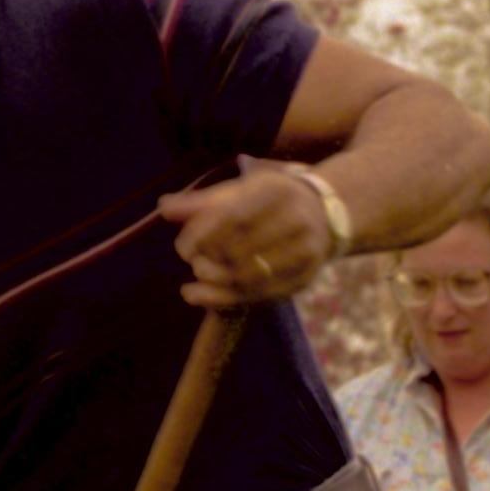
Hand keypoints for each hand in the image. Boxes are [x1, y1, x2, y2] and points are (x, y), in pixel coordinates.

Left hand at [161, 167, 335, 310]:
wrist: (326, 214)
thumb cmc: (270, 200)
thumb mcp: (241, 191)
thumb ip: (202, 202)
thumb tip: (163, 207)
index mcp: (277, 190)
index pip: (232, 217)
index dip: (202, 236)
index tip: (183, 249)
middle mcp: (298, 218)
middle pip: (241, 249)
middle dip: (209, 262)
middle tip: (192, 266)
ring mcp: (307, 250)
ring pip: (251, 276)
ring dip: (216, 286)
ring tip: (194, 286)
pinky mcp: (307, 277)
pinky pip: (263, 295)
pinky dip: (231, 300)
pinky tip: (207, 298)